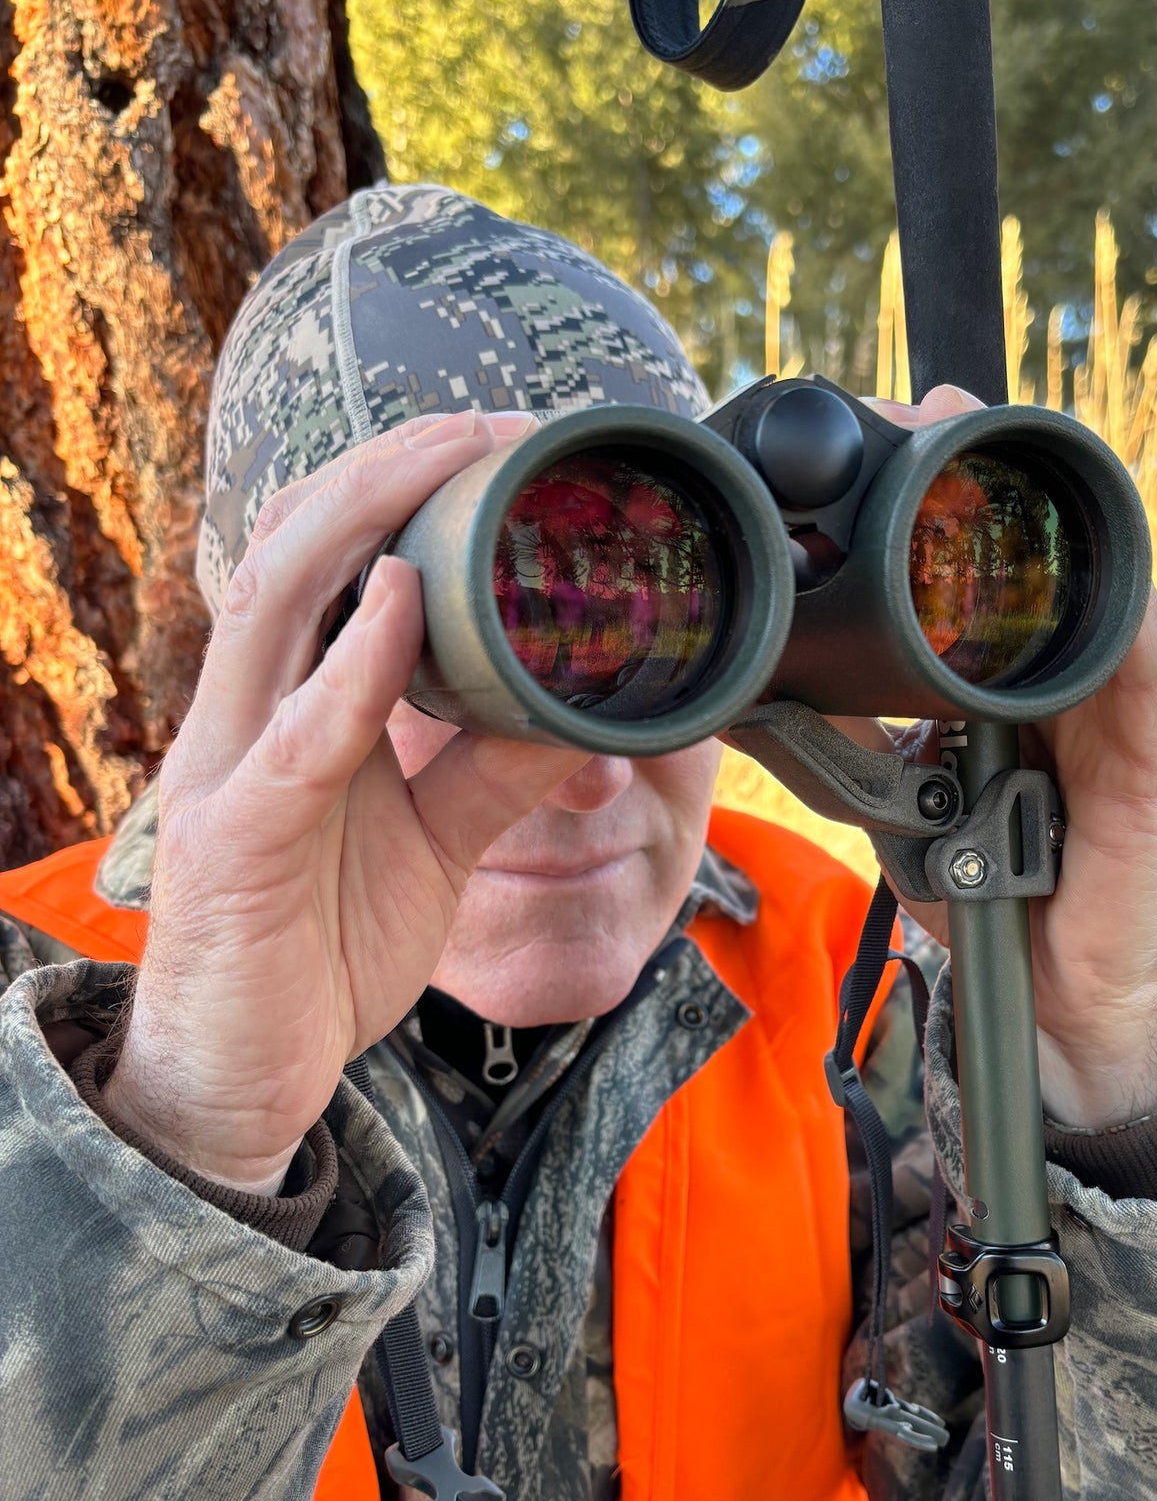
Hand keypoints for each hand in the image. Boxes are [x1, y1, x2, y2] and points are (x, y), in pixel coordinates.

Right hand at [104, 412, 586, 1191]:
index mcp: (282, 708)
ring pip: (276, 603)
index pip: (324, 565)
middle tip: (484, 418)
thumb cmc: (319, 951)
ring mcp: (229, 768)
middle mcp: (242, 715)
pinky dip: (355, 661)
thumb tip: (584, 709)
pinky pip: (301, 733)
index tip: (489, 438)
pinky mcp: (236, 836)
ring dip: (365, 517)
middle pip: (293, 548)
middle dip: (385, 470)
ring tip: (445, 454)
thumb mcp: (434, 846)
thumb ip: (496, 773)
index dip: (392, 488)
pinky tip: (405, 601)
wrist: (242, 1081)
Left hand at [850, 386, 1156, 1129]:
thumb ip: (860, 741)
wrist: (1056, 1003)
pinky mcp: (1152, 770)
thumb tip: (770, 693)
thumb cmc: (990, 892)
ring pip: (1095, 599)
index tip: (879, 436)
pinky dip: (1128, 634)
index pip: (975, 575)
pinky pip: (1146, 685)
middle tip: (932, 410)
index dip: (931, 500)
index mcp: (1005, 685)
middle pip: (1037, 559)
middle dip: (984, 478)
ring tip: (1000, 455)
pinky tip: (1105, 587)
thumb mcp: (904, 803)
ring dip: (1051, 525)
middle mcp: (1065, 684)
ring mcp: (1117, 719)